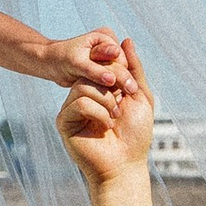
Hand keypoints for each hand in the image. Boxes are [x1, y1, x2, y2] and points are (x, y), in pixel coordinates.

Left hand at [40, 28, 131, 99]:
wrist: (51, 63)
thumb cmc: (62, 59)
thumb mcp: (77, 64)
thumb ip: (95, 71)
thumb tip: (112, 79)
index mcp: (105, 36)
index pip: (119, 56)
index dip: (123, 72)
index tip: (129, 88)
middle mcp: (108, 44)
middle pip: (121, 64)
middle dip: (124, 80)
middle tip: (131, 94)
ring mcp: (107, 56)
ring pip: (118, 73)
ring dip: (120, 86)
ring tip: (123, 100)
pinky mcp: (103, 67)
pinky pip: (112, 78)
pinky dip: (113, 88)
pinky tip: (115, 100)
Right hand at [56, 37, 155, 205]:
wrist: (125, 166)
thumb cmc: (135, 136)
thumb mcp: (141, 97)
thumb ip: (134, 69)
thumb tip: (125, 40)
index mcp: (102, 91)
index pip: (103, 66)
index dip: (118, 70)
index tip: (131, 90)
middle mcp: (85, 98)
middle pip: (91, 73)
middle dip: (113, 83)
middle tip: (126, 99)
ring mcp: (73, 109)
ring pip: (82, 86)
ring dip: (106, 100)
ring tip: (115, 117)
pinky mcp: (64, 122)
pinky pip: (77, 102)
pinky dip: (97, 112)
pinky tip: (106, 126)